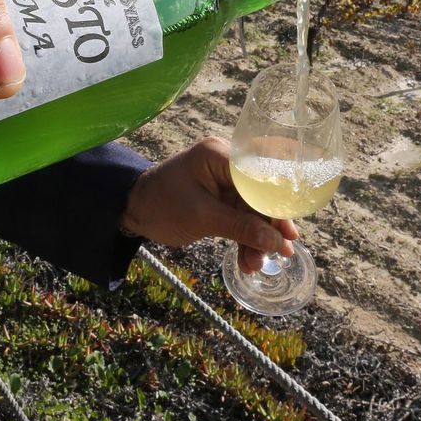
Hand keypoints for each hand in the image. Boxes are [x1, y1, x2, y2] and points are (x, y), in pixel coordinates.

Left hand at [117, 137, 298, 272]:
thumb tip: (278, 243)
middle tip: (283, 252)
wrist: (131, 210)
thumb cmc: (161, 205)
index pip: (261, 176)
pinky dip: (244, 237)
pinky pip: (239, 216)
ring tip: (256, 265)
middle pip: (260, 195)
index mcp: (220, 155)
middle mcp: (225, 162)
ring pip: (251, 210)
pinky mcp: (219, 196)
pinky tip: (248, 259)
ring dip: (256, 238)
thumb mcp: (202, 218)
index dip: (277, 204)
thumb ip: (241, 228)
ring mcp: (223, 180)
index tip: (290, 229)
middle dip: (268, 227)